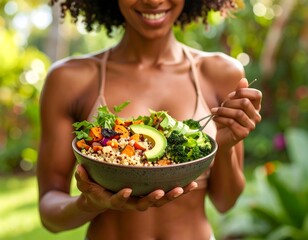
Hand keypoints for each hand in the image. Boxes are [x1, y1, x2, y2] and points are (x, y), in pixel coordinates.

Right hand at [74, 164, 197, 211]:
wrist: (102, 202)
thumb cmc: (94, 191)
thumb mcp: (86, 185)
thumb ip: (83, 178)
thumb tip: (80, 167)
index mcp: (115, 201)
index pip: (118, 201)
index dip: (122, 197)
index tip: (126, 190)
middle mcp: (131, 203)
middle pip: (145, 204)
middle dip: (155, 198)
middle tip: (163, 191)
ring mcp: (142, 200)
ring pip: (160, 201)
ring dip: (174, 194)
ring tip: (188, 186)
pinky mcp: (151, 195)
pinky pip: (166, 194)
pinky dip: (180, 190)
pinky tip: (192, 183)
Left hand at [211, 78, 261, 148]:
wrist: (222, 137)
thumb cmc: (227, 118)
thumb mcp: (231, 103)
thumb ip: (237, 93)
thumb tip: (243, 80)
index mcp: (256, 107)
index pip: (257, 94)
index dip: (243, 92)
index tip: (230, 96)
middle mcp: (256, 116)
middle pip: (245, 103)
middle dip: (229, 102)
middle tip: (220, 105)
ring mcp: (251, 126)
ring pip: (238, 113)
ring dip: (223, 111)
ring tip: (214, 111)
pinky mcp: (243, 134)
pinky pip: (231, 122)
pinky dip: (220, 118)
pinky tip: (214, 118)